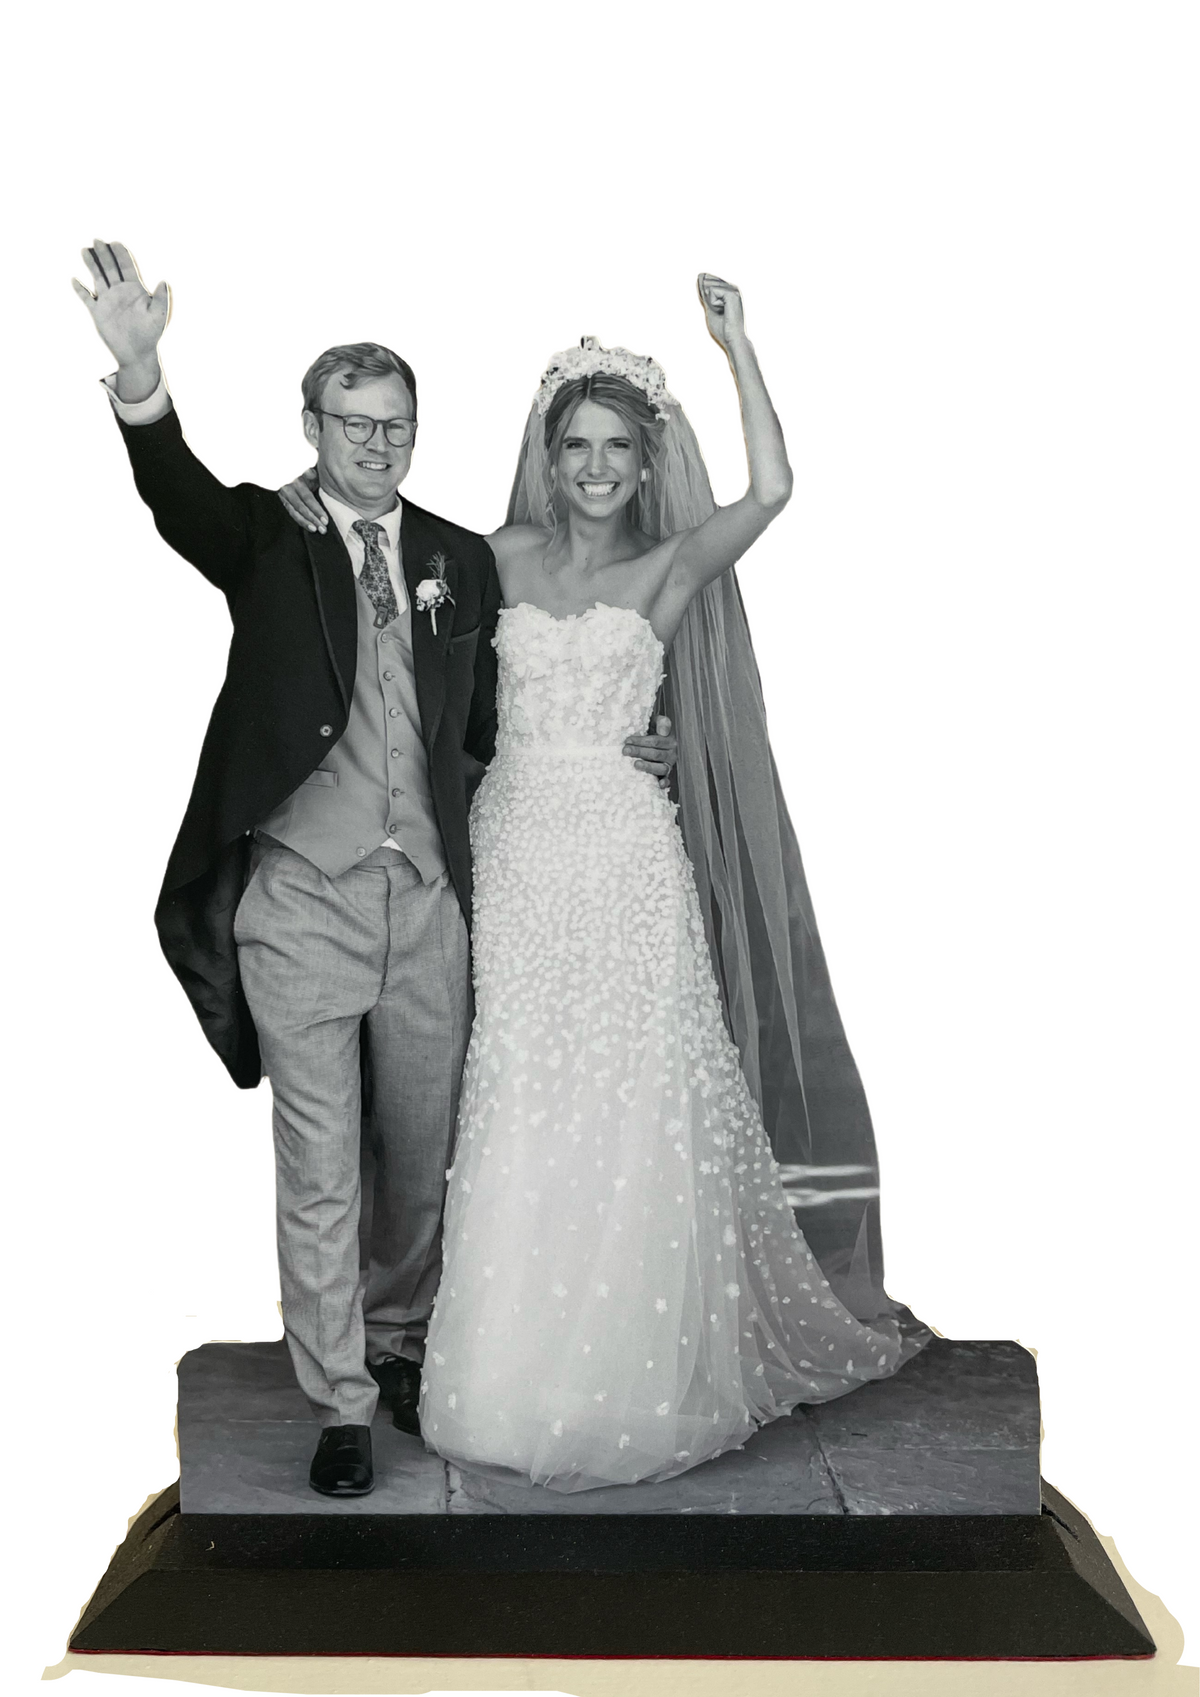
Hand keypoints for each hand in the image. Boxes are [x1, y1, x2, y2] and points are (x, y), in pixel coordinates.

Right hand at [72, 241, 168, 369]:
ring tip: (84, 250)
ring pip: (97, 277)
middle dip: (104, 254)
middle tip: (97, 240)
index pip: (127, 266)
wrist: (137, 354)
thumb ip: (161, 299)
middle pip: (110, 267)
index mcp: (135, 290)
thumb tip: (164, 281)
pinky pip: (86, 298)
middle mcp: (120, 292)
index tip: (115, 243)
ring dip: (91, 264)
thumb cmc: (151, 335)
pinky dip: (80, 290)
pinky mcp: (98, 313)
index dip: (121, 254)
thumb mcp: (159, 316)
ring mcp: (107, 301)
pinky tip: (74, 280)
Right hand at [278, 467, 326, 532]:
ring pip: (294, 512)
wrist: (284, 466)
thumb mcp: (307, 466)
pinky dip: (300, 520)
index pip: (307, 498)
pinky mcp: (284, 500)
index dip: (316, 510)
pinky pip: (291, 512)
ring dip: (305, 522)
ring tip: (315, 529)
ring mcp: (284, 495)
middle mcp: (288, 489)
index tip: (324, 519)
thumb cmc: (301, 467)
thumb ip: (310, 472)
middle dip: (313, 519)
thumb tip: (312, 474)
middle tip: (323, 528)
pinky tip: (309, 526)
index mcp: (296, 481)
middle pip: (301, 507)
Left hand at [623, 715, 677, 790]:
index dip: (641, 741)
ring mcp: (668, 765)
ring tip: (635, 764)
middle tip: (625, 751)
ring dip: (648, 767)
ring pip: (660, 768)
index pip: (655, 742)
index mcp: (670, 741)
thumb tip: (663, 731)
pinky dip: (664, 782)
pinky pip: (667, 779)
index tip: (628, 740)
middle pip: (655, 755)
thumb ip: (662, 722)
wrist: (653, 738)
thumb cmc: (652, 730)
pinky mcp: (665, 775)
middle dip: (639, 752)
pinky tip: (659, 784)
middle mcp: (671, 754)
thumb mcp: (656, 722)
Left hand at [698, 273, 745, 350]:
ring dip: (710, 302)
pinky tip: (723, 310)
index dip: (704, 295)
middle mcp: (732, 287)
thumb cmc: (723, 328)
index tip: (715, 309)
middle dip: (707, 298)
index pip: (707, 281)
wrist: (732, 340)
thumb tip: (700, 275)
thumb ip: (705, 292)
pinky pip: (711, 291)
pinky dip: (713, 303)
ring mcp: (733, 289)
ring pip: (708, 286)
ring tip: (721, 312)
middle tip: (719, 311)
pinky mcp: (732, 293)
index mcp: (728, 290)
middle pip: (706, 281)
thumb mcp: (709, 307)